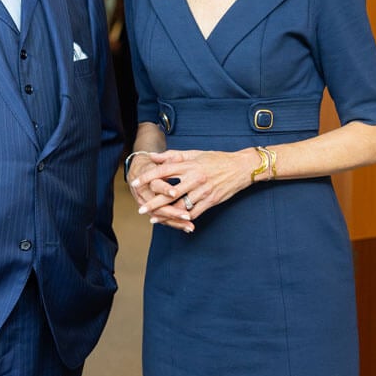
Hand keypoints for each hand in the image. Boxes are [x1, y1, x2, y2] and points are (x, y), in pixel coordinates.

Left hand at [130, 148, 258, 228]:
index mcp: (190, 164)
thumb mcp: (195, 154)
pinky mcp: (211, 200)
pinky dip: (183, 219)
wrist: (241, 167)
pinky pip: (194, 212)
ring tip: (154, 218)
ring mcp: (203, 190)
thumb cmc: (216, 159)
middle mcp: (195, 178)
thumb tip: (153, 156)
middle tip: (141, 209)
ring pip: (181, 205)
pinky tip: (173, 222)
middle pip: (170, 192)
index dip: (148, 177)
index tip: (135, 183)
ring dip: (166, 214)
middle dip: (154, 202)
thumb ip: (173, 156)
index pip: (164, 170)